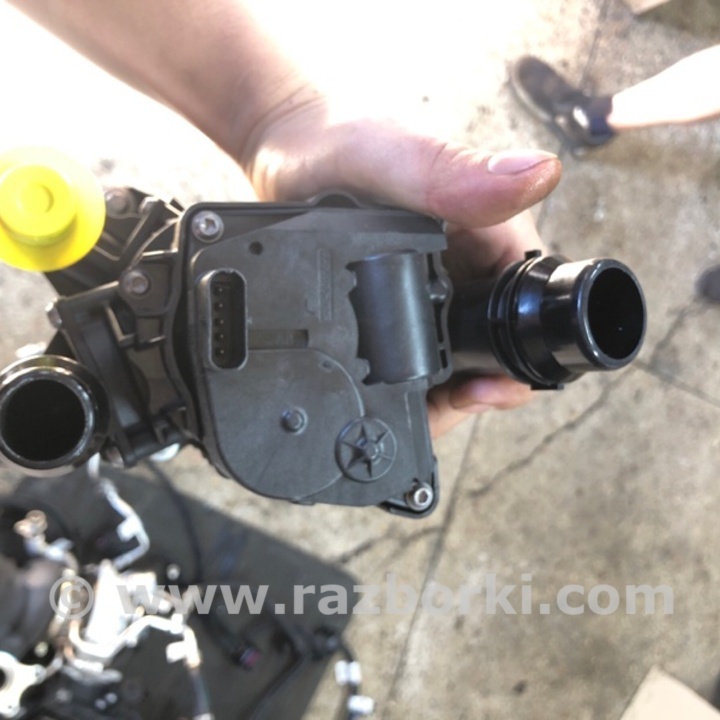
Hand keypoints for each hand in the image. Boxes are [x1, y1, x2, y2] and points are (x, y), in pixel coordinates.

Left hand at [240, 102, 561, 436]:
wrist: (286, 146)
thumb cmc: (342, 139)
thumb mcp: (398, 156)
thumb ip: (456, 173)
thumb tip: (540, 174)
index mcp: (490, 232)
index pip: (528, 306)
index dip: (517, 356)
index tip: (487, 387)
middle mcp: (468, 263)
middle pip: (492, 343)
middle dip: (473, 385)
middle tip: (438, 410)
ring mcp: (435, 282)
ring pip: (453, 352)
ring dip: (439, 387)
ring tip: (403, 409)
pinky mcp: (401, 295)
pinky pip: (416, 344)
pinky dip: (406, 371)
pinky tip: (382, 387)